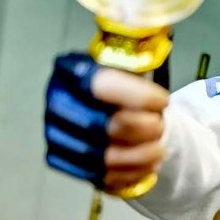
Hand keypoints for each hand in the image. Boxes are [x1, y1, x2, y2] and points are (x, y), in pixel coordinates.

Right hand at [45, 52, 167, 193]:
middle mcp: (56, 103)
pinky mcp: (66, 163)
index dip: (138, 97)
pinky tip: (148, 164)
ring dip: (140, 156)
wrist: (105, 112)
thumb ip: (137, 58)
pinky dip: (131, 173)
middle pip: (102, 126)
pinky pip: (101, 176)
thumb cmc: (119, 89)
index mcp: (69, 71)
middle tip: (160, 127)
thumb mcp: (126, 66)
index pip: (101, 84)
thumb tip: (154, 43)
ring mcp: (57, 136)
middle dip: (141, 129)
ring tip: (160, 149)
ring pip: (102, 157)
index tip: (163, 101)